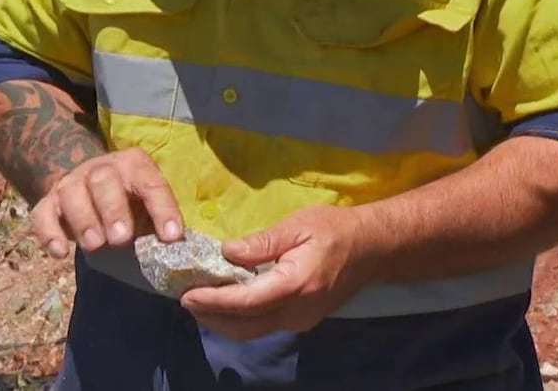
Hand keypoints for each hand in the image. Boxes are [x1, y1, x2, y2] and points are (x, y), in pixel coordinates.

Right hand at [32, 147, 184, 257]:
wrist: (87, 185)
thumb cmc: (128, 201)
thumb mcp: (147, 205)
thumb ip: (160, 222)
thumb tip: (178, 249)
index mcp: (134, 165)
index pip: (150, 183)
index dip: (163, 208)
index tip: (172, 237)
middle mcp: (101, 168)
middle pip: (103, 180)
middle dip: (113, 209)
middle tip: (121, 239)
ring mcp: (71, 183)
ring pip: (71, 193)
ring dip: (83, 220)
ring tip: (95, 246)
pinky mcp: (48, 202)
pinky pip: (42, 213)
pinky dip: (49, 233)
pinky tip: (60, 253)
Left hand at [180, 204, 377, 340]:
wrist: (372, 249)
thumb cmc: (336, 230)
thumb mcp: (298, 225)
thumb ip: (262, 242)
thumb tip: (228, 253)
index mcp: (295, 285)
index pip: (246, 302)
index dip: (213, 301)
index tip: (188, 295)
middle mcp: (297, 312)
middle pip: (244, 326)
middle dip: (211, 317)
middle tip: (185, 300)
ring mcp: (300, 321)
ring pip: (253, 330)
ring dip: (223, 321)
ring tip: (200, 302)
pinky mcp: (301, 320)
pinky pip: (264, 325)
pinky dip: (240, 318)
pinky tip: (228, 302)